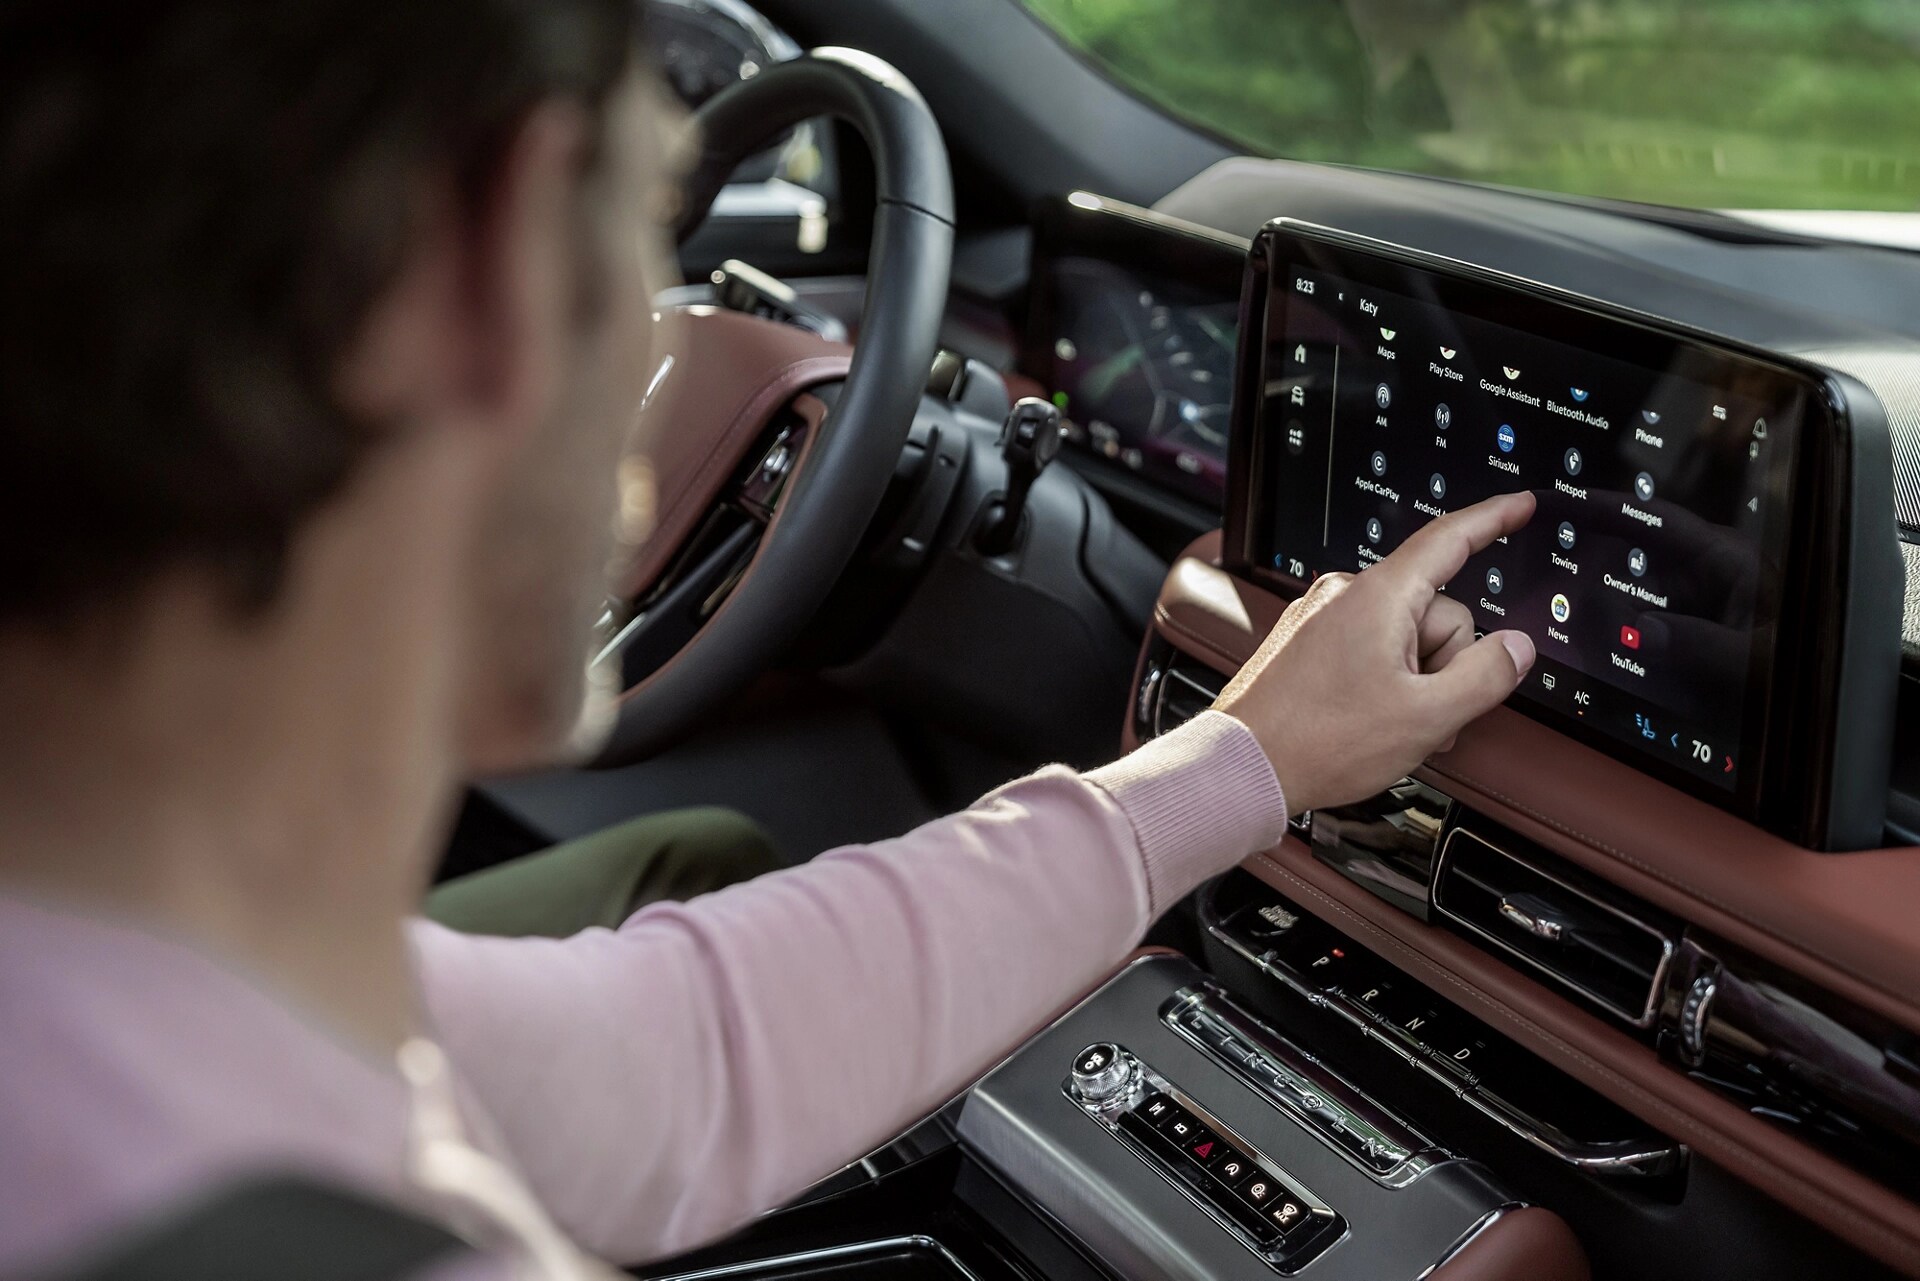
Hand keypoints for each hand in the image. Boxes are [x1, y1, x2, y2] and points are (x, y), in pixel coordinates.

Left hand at [1214, 492, 1537, 814]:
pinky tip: (1372, 719)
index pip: (1449, 540)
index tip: (1520, 504)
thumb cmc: (1319, 741)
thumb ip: (1486, 676)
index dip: (1493, 519)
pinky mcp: (1309, 643)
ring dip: (1417, 680)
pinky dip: (1386, 681)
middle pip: (1437, 610)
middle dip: (1446, 663)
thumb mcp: (1426, 716)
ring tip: (1390, 722)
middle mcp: (1346, 594)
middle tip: (1422, 710)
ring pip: (1406, 636)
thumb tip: (1515, 648)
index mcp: (1379, 596)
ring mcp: (1323, 618)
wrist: (1245, 765)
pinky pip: (1371, 648)